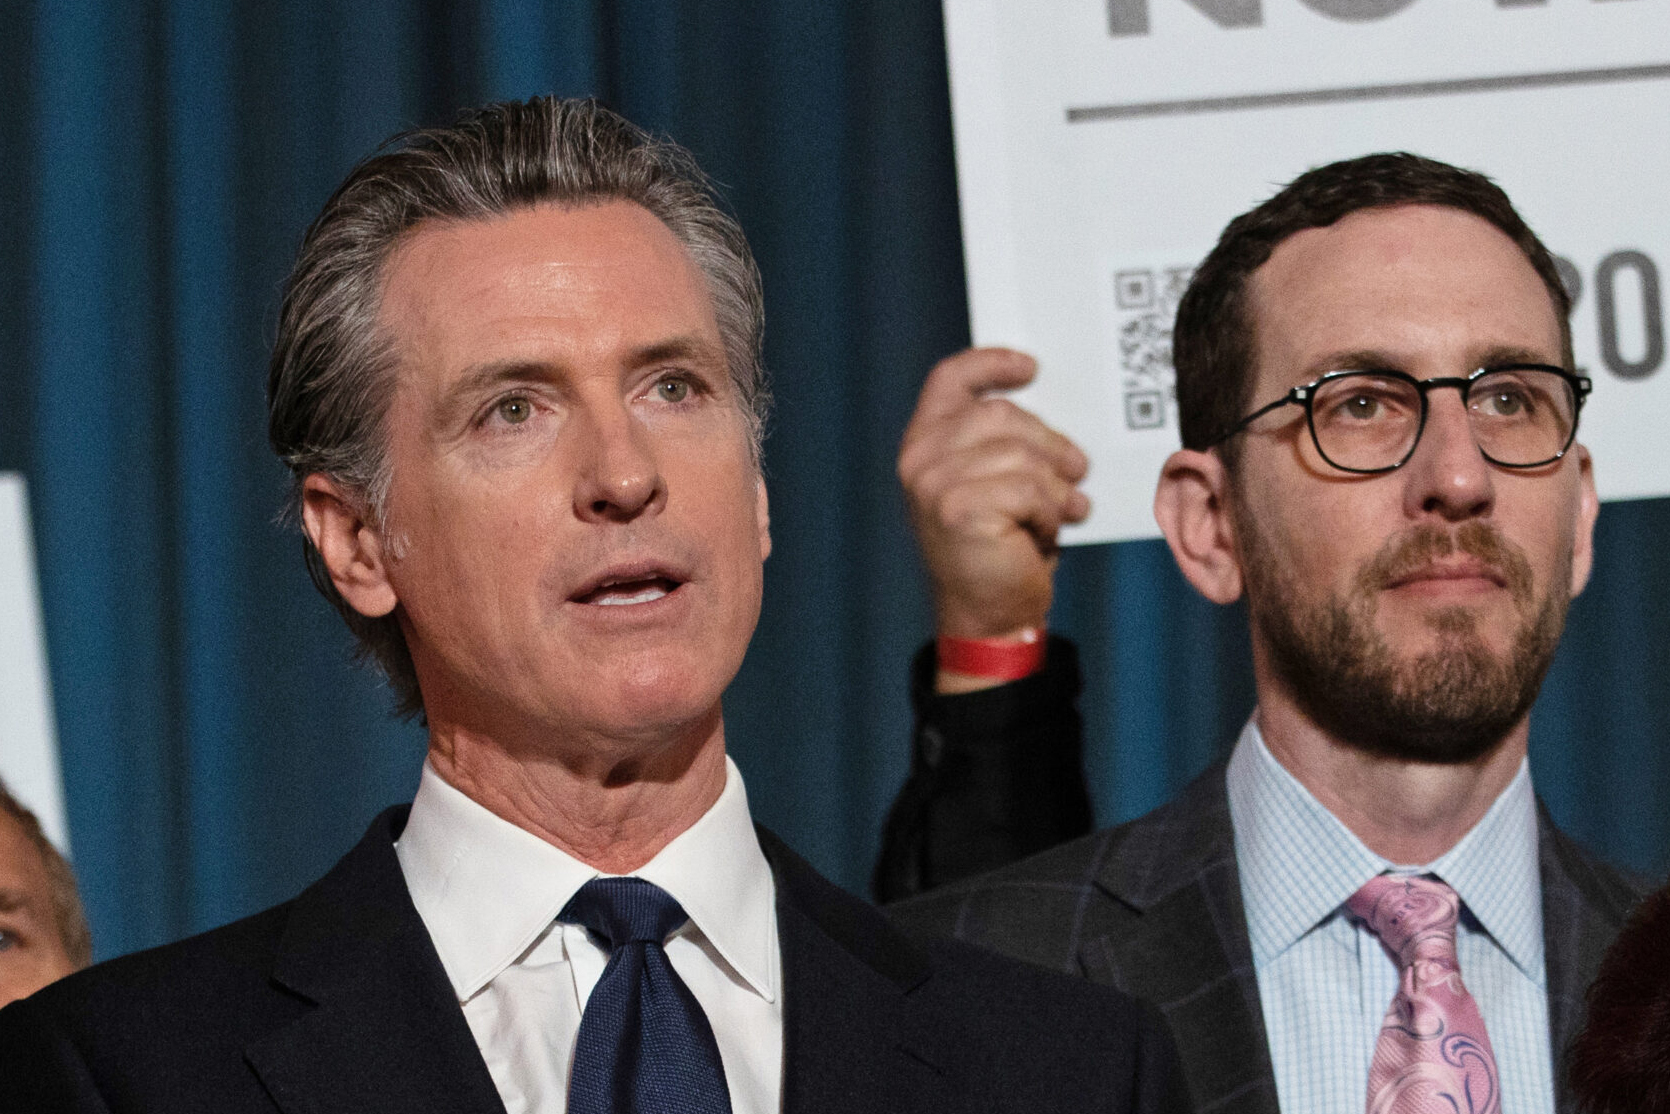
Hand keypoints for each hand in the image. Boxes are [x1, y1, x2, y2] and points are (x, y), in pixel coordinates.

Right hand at [898, 348, 1088, 678]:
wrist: (987, 616)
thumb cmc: (998, 548)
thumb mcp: (993, 483)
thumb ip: (1003, 443)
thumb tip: (1055, 411)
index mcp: (923, 443)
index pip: (950, 379)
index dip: (991, 363)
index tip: (1031, 368)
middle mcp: (919, 458)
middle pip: (1004, 414)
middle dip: (1050, 443)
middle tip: (1076, 469)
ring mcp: (934, 483)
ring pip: (1025, 454)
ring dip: (1055, 486)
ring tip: (1061, 512)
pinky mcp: (959, 508)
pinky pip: (1031, 488)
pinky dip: (1051, 512)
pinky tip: (1047, 531)